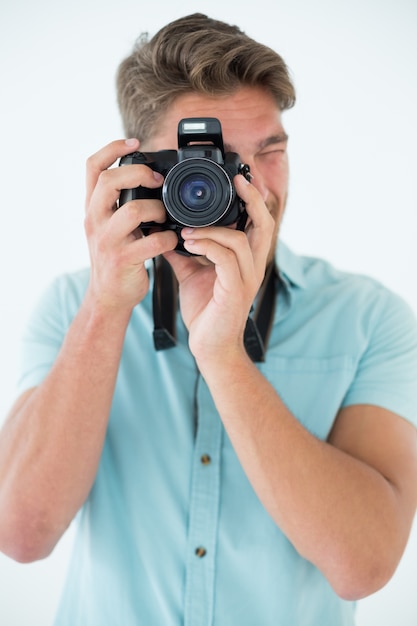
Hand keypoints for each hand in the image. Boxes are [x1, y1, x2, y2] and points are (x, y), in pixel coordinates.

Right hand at [84, 139, 177, 312]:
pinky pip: (152, 241)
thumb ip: (119, 204)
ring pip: (132, 210)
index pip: (92, 167)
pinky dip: (168, 238)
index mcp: (91, 208)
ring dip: (157, 208)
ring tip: (164, 215)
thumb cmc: (116, 258)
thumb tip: (149, 179)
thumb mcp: (109, 226)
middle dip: (138, 173)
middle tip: (157, 179)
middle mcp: (94, 220)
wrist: (108, 297)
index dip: (112, 148)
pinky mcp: (123, 259)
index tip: (134, 141)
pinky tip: (171, 239)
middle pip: (109, 181)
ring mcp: (107, 240)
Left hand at [165, 174, 274, 363]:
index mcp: (246, 260)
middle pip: (264, 224)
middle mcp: (253, 266)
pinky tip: (189, 243)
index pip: (259, 223)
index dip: (254, 199)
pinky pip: (227, 258)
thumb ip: (185, 252)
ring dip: (212, 229)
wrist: (209, 346)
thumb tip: (167, 232)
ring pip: (241, 239)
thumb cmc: (206, 312)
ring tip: (187, 230)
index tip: (240, 178)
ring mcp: (247, 278)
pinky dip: (207, 246)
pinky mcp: (236, 290)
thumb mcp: (192, 274)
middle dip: (252, 199)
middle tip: (237, 181)